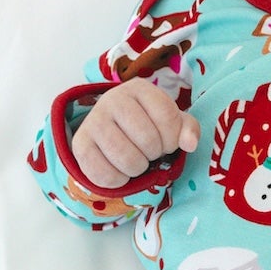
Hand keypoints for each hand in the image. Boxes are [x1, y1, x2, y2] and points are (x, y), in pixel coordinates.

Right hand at [71, 80, 199, 189]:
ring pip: (127, 158)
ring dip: (138, 168)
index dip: (173, 139)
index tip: (166, 141)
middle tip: (149, 151)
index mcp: (139, 88)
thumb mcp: (172, 122)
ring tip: (136, 160)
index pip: (167, 117)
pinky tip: (119, 169)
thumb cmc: (148, 125)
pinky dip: (119, 180)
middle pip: (148, 140)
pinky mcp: (80, 145)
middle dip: (155, 153)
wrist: (111, 130)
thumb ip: (188, 129)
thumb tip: (190, 144)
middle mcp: (112, 99)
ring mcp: (93, 121)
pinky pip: (106, 175)